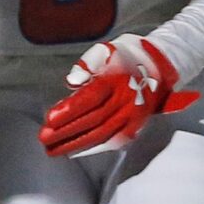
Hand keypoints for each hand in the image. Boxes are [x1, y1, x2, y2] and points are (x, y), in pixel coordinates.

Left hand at [39, 35, 197, 158]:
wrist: (159, 64)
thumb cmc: (123, 57)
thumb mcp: (104, 51)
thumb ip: (86, 66)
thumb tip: (71, 82)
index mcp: (116, 81)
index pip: (90, 98)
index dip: (69, 110)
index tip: (49, 119)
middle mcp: (126, 101)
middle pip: (93, 120)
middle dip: (66, 131)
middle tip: (44, 138)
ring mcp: (132, 116)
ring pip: (102, 134)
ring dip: (76, 143)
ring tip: (54, 149)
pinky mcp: (135, 125)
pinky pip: (114, 140)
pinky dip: (94, 147)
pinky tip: (75, 151)